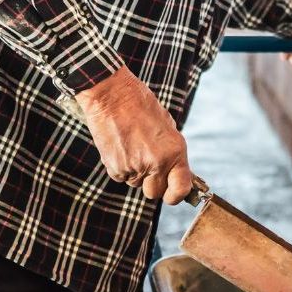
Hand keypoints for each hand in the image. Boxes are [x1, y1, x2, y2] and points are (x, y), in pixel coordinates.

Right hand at [76, 67, 195, 203]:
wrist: (111, 95)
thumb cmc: (140, 105)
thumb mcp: (166, 126)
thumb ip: (172, 152)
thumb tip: (175, 173)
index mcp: (174, 152)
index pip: (181, 189)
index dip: (176, 196)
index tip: (172, 195)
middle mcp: (156, 163)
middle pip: (155, 192)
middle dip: (152, 183)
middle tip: (147, 164)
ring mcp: (134, 167)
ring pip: (136, 184)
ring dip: (135, 172)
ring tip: (131, 145)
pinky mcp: (115, 168)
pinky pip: (121, 177)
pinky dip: (121, 166)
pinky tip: (120, 146)